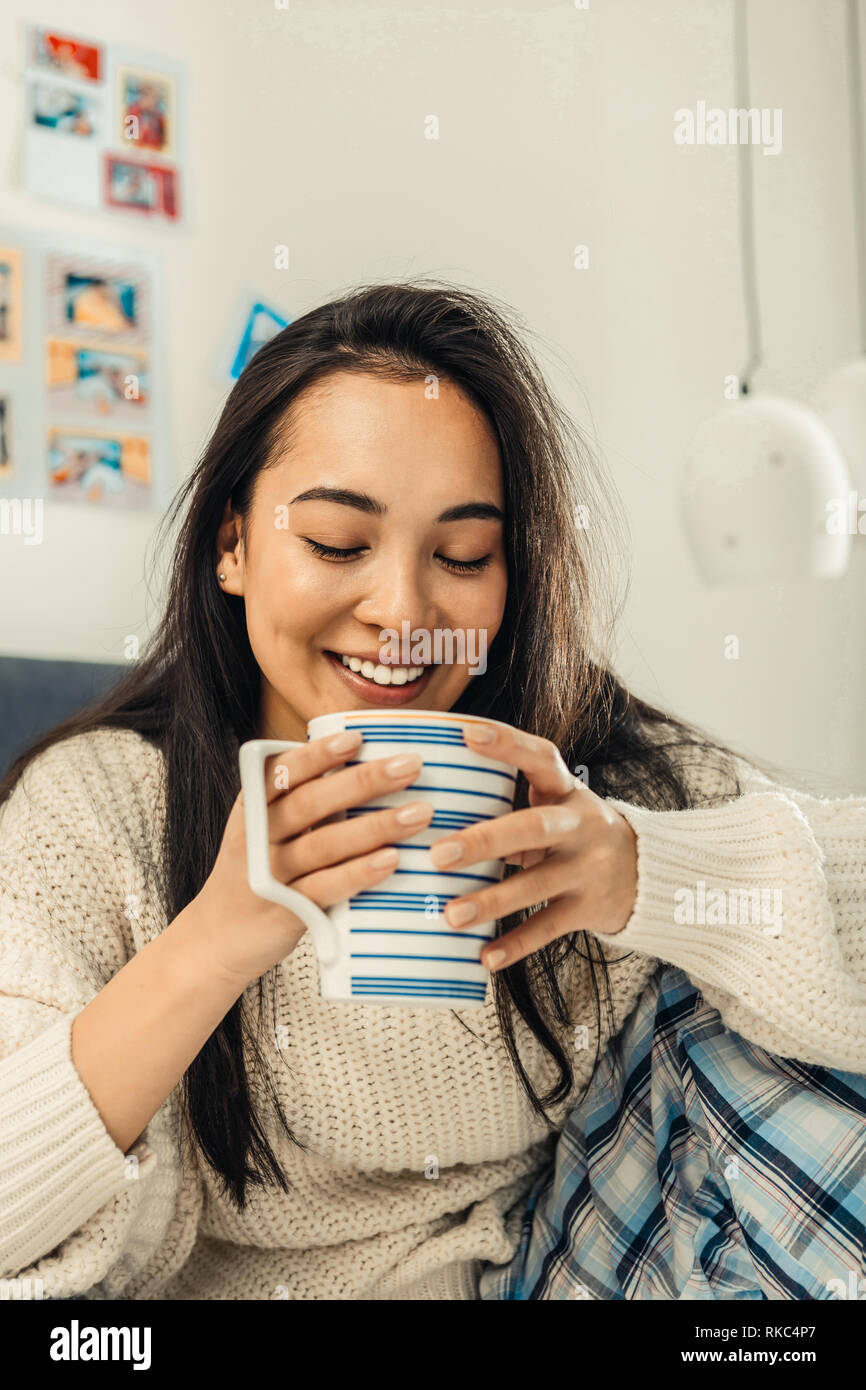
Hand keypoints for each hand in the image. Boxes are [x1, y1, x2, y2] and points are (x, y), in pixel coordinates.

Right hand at [191, 732, 433, 986]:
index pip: (283, 772)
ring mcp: (270, 874)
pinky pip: (326, 888)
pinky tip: (392, 860)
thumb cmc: (259, 871)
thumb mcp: (264, 829)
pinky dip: (359, 873)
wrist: (218, 939)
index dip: (319, 753)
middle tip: (411, 766)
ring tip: (420, 813)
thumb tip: (367, 761)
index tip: (358, 737)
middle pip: (311, 802)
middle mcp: (257, 836)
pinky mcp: (286, 911)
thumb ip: (301, 800)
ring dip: (376, 826)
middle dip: (364, 781)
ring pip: (325, 844)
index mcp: (254, 807)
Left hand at [429, 722, 637, 971]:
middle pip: (534, 827)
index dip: (506, 743)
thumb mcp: (554, 807)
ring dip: (491, 901)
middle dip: (485, 840)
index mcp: (567, 791)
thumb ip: (508, 805)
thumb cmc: (574, 833)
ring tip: (450, 914)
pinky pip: (548, 927)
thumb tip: (429, 811)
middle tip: (438, 853)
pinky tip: (484, 957)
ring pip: (537, 884)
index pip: (540, 757)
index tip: (465, 733)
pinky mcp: (590, 907)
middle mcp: (581, 825)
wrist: (646, 874)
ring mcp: (588, 868)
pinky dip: (516, 944)